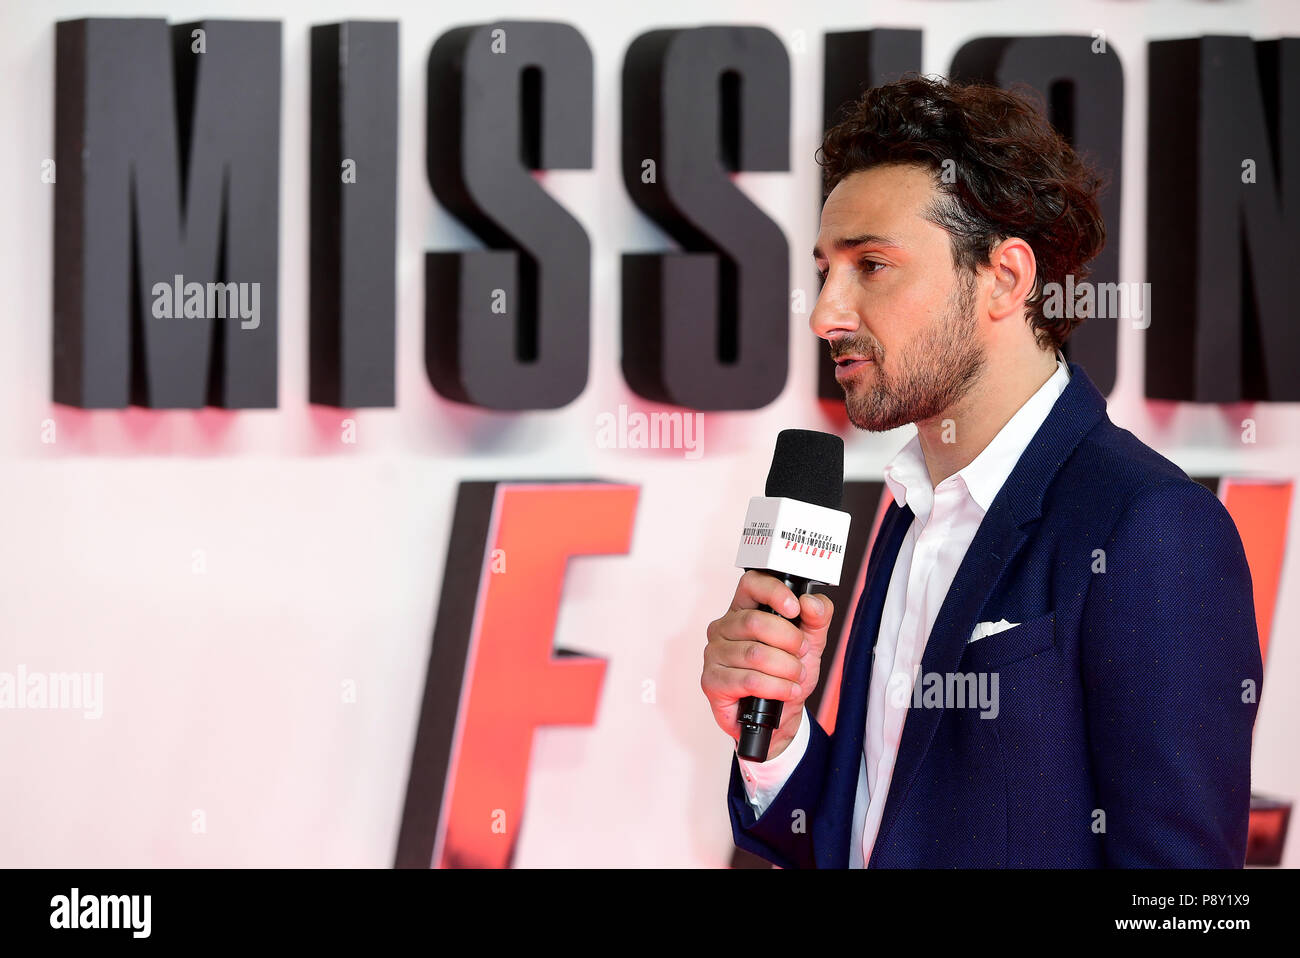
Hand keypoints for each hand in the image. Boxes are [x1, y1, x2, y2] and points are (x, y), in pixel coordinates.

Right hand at [701, 570, 834, 759]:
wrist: (780, 716)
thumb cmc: (787, 675)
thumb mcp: (811, 643)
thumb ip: (817, 618)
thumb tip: (811, 601)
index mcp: (744, 609)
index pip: (751, 584)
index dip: (774, 592)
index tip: (795, 608)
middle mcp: (723, 628)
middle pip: (756, 622)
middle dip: (790, 641)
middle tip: (802, 654)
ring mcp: (714, 654)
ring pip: (755, 654)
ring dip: (786, 669)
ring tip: (796, 677)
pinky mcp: (712, 681)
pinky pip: (748, 680)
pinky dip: (776, 687)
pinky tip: (786, 691)